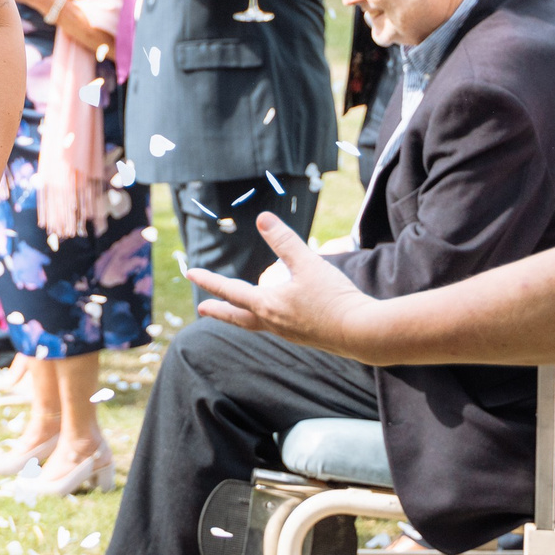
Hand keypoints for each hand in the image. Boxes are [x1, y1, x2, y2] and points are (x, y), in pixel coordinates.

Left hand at [191, 214, 379, 354]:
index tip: (191, 273)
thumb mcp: (308, 264)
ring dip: (244, 315)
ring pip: (258, 323)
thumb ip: (285, 241)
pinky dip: (269, 318)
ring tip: (240, 308)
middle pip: (238, 317)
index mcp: (268, 306)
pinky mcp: (307, 336)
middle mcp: (274, 323)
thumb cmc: (334, 298)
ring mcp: (290, 333)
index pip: (230, 291)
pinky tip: (280, 313)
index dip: (209, 280)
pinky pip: (279, 326)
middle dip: (220, 311)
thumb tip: (262, 218)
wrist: (364, 334)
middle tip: (202, 309)